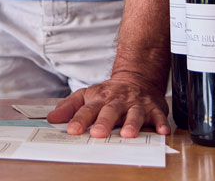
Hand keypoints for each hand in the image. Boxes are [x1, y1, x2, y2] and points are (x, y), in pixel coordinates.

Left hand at [46, 70, 169, 137]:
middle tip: (97, 133)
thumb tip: (52, 118)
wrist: (136, 78)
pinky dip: (161, 123)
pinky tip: (163, 131)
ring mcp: (136, 104)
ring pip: (134, 113)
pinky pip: (159, 116)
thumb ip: (69, 107)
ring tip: (128, 135)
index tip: (72, 130)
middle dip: (104, 122)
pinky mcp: (154, 108)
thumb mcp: (86, 95)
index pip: (88, 109)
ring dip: (132, 124)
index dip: (79, 119)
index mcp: (100, 98)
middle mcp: (118, 101)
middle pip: (110, 111)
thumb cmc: (109, 93)